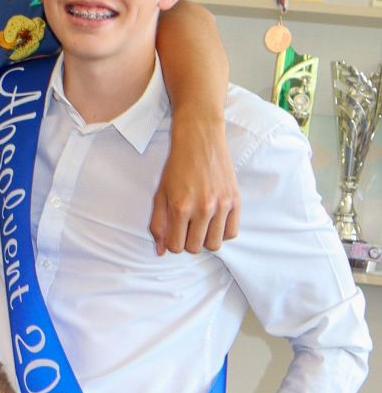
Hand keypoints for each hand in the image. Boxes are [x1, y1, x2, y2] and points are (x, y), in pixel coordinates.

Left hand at [150, 109, 239, 255]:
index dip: (173, 243)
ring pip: (214, 244)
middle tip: (186, 227)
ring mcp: (221, 205)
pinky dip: (222, 232)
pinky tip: (214, 221)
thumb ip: (158, 224)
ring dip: (205, 240)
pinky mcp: (235, 200)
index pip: (176, 247)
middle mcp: (203, 208)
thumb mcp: (160, 194)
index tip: (174, 232)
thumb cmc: (177, 166)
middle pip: (195, 248)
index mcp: (181, 207)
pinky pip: (231, 233)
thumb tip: (160, 251)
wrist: (200, 140)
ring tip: (201, 225)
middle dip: (188, 242)